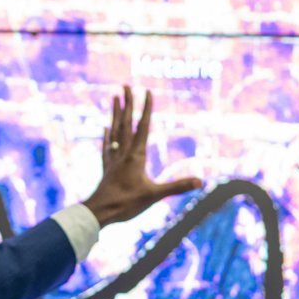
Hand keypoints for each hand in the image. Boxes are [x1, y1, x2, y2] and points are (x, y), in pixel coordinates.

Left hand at [83, 85, 202, 226]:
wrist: (99, 213)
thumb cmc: (126, 204)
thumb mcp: (154, 196)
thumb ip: (177, 187)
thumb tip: (200, 181)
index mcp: (136, 156)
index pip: (143, 127)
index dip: (146, 109)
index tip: (147, 91)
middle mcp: (123, 153)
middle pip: (125, 123)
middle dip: (127, 103)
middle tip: (126, 85)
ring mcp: (113, 160)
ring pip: (114, 131)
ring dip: (115, 113)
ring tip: (114, 97)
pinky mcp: (107, 168)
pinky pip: (107, 146)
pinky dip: (108, 135)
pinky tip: (106, 127)